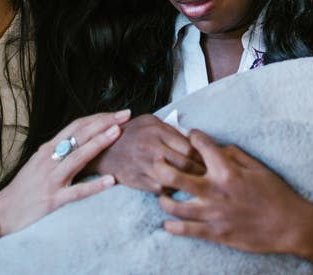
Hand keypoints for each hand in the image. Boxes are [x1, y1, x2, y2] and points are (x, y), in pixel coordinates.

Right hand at [0, 110, 129, 235]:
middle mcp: (49, 159)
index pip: (76, 126)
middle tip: (125, 115)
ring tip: (118, 133)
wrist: (2, 210)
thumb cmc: (25, 186)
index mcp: (48, 148)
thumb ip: (59, 150)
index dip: (97, 117)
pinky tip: (111, 180)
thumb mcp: (40, 161)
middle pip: (79, 136)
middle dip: (104, 123)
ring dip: (99, 143)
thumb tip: (84, 138)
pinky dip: (95, 185)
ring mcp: (51, 179)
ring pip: (78, 158)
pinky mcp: (53, 199)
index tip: (117, 113)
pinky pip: (77, 192)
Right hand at [89, 114, 204, 193]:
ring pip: (175, 179)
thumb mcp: (149, 122)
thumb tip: (194, 139)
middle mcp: (151, 147)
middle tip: (210, 177)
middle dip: (201, 172)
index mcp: (156, 130)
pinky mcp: (136, 180)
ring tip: (198, 186)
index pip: (190, 147)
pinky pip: (161, 189)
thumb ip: (170, 130)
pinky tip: (178, 190)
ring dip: (188, 184)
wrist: (100, 149)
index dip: (203, 157)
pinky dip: (171, 190)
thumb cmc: (130, 133)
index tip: (211, 162)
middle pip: (186, 164)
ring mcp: (143, 165)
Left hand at [155, 129, 312, 253]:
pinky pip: (186, 230)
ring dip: (163, 199)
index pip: (201, 146)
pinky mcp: (215, 233)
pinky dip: (173, 227)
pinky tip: (167, 223)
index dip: (192, 136)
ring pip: (175, 205)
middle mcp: (215, 190)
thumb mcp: (258, 168)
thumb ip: (235, 155)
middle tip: (156, 163)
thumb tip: (219, 147)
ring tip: (161, 195)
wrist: (289, 225)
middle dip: (161, 167)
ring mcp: (213, 213)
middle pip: (175, 176)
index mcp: (227, 170)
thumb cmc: (276, 194)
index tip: (188, 135)